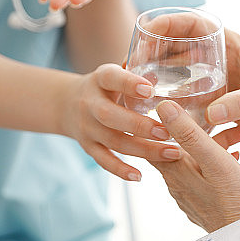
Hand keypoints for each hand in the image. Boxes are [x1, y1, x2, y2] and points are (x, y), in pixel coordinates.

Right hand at [61, 64, 180, 181]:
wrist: (66, 103)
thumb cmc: (106, 86)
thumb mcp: (115, 72)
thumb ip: (138, 69)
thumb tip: (167, 64)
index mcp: (100, 78)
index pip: (111, 78)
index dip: (128, 84)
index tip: (150, 89)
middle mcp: (89, 103)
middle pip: (110, 116)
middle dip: (140, 126)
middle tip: (168, 132)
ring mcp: (86, 127)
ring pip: (113, 141)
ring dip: (143, 150)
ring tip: (172, 153)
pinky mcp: (87, 146)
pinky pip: (103, 160)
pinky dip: (120, 170)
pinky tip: (139, 176)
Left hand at [150, 100, 239, 232]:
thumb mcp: (216, 162)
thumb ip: (189, 135)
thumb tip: (163, 108)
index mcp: (176, 174)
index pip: (151, 144)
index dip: (151, 124)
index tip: (155, 105)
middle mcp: (178, 188)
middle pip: (170, 152)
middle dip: (180, 132)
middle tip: (193, 109)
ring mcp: (192, 199)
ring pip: (190, 163)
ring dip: (201, 146)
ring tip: (220, 130)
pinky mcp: (208, 207)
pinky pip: (204, 177)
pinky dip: (213, 162)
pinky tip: (232, 156)